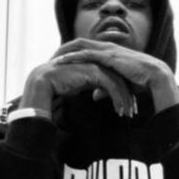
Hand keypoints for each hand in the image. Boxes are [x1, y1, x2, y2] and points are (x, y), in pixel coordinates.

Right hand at [20, 53, 135, 116]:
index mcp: (98, 66)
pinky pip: (111, 86)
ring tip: (127, 114)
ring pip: (119, 83)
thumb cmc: (62, 85)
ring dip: (125, 100)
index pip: (117, 79)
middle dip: (128, 97)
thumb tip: (100, 95)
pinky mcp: (94, 71)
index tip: (129, 109)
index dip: (124, 94)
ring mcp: (97, 66)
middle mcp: (99, 64)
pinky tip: (119, 110)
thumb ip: (94, 88)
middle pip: (121, 80)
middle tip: (132, 113)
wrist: (46, 82)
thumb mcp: (83, 87)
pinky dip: (117, 98)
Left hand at [54, 39, 178, 112]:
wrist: (154, 76)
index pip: (87, 48)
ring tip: (52, 59)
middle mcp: (107, 47)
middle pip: (79, 44)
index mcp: (109, 52)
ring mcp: (107, 50)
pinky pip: (86, 54)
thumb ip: (105, 87)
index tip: (60, 60)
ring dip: (65, 52)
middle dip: (64, 49)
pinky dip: (72, 57)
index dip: (73, 53)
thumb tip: (95, 96)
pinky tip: (61, 62)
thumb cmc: (141, 80)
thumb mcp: (119, 84)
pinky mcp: (108, 56)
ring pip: (80, 47)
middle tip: (51, 57)